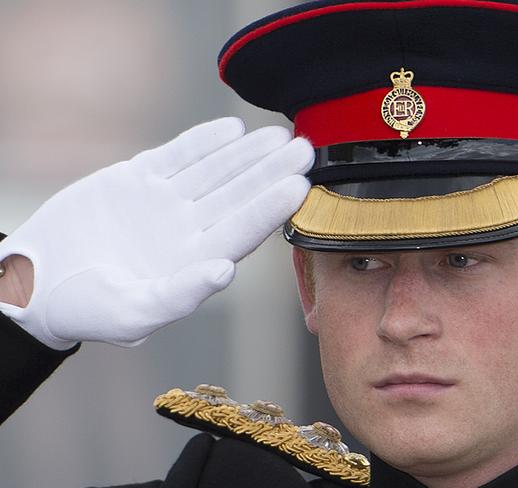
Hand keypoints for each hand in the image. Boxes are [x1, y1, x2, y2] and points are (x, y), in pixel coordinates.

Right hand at [0, 118, 313, 349]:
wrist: (38, 279)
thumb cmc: (86, 309)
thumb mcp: (130, 313)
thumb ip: (179, 295)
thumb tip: (225, 271)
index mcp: (194, 263)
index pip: (242, 231)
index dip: (270, 208)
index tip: (298, 185)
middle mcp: (188, 230)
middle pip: (238, 196)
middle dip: (270, 172)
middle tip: (305, 150)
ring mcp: (166, 202)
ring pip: (214, 171)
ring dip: (246, 153)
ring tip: (278, 136)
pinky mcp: (139, 179)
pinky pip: (177, 156)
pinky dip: (202, 141)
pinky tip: (232, 129)